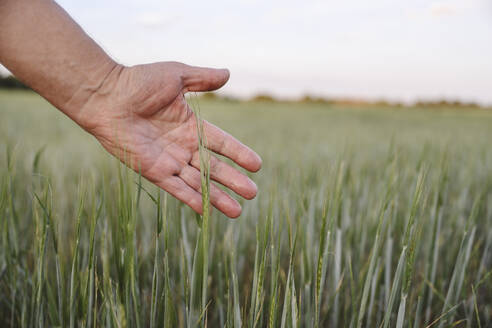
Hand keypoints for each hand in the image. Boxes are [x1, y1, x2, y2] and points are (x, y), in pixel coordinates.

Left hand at [74, 62, 261, 217]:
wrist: (107, 95)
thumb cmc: (139, 81)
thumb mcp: (177, 75)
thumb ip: (203, 78)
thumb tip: (228, 74)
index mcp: (190, 125)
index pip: (221, 143)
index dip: (239, 153)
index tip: (257, 165)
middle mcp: (182, 146)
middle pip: (213, 167)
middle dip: (233, 181)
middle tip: (252, 193)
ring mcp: (169, 160)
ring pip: (198, 182)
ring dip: (217, 197)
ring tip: (237, 212)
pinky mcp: (153, 170)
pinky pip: (176, 188)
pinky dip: (190, 199)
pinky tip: (206, 212)